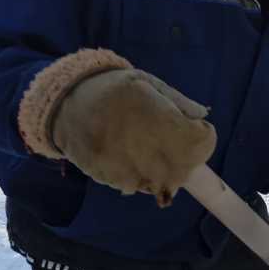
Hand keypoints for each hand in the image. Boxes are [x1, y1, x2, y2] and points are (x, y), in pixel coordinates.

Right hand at [52, 68, 215, 204]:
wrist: (65, 102)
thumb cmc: (113, 89)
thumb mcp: (145, 82)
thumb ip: (177, 101)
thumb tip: (203, 116)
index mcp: (153, 112)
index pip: (199, 142)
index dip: (204, 137)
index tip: (196, 129)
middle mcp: (139, 142)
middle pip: (184, 170)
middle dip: (188, 160)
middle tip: (177, 144)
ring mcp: (122, 163)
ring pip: (161, 184)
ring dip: (165, 172)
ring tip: (150, 150)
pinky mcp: (107, 176)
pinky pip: (136, 188)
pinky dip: (141, 178)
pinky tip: (130, 157)